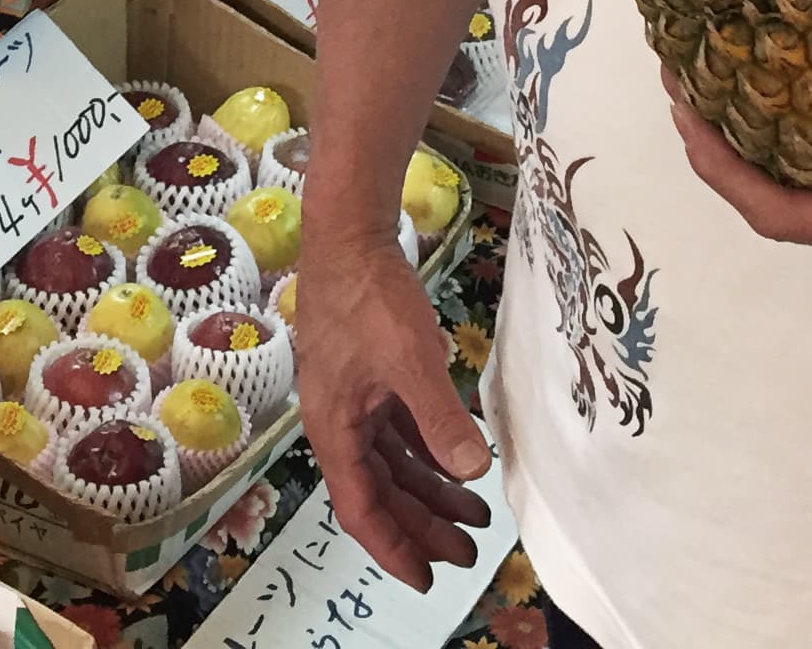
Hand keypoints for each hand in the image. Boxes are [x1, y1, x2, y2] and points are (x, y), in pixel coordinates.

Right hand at [293, 237, 494, 589]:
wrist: (349, 235)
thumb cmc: (369, 297)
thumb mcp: (411, 359)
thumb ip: (440, 419)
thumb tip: (472, 472)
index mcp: (335, 429)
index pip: (361, 508)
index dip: (393, 546)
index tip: (426, 577)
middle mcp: (340, 422)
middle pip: (380, 491)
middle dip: (422, 524)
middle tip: (469, 550)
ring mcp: (355, 399)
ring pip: (393, 463)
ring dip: (430, 489)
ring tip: (476, 513)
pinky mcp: (371, 377)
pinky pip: (399, 432)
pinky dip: (427, 452)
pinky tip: (459, 460)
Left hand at [664, 27, 811, 262]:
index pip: (784, 215)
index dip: (726, 173)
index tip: (686, 119)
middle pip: (770, 191)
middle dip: (718, 139)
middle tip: (677, 69)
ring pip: (791, 167)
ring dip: (744, 123)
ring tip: (703, 59)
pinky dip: (786, 108)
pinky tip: (770, 58)